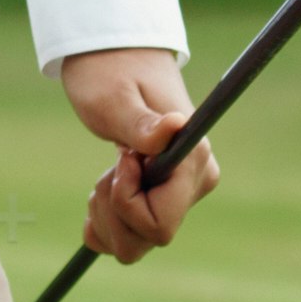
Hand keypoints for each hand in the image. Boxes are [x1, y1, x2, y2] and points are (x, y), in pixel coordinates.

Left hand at [58, 44, 216, 264]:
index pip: (159, 226)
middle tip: (111, 164)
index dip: (126, 203)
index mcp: (194, 163)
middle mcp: (196, 183)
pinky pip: (129, 239)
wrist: (114, 57)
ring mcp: (181, 194)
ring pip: (136, 244)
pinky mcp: (162, 198)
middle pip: (148, 239)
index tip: (120, 161)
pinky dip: (106, 223)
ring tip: (110, 170)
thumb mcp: (114, 97)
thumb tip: (174, 127)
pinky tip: (104, 191)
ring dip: (109, 215)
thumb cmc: (110, 72)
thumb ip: (141, 124)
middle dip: (113, 212)